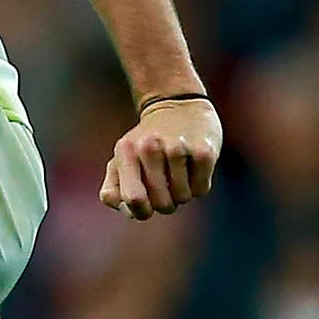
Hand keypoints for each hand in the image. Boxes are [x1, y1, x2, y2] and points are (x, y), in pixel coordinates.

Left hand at [100, 98, 221, 220]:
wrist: (178, 106)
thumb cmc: (146, 143)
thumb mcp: (121, 160)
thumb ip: (114, 190)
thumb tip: (129, 211)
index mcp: (126, 151)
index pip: (133, 199)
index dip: (141, 211)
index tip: (146, 203)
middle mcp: (150, 147)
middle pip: (161, 204)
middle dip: (165, 204)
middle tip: (166, 186)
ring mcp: (177, 147)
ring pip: (183, 198)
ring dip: (183, 193)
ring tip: (179, 173)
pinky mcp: (204, 149)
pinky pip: (202, 189)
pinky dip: (199, 185)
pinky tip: (193, 167)